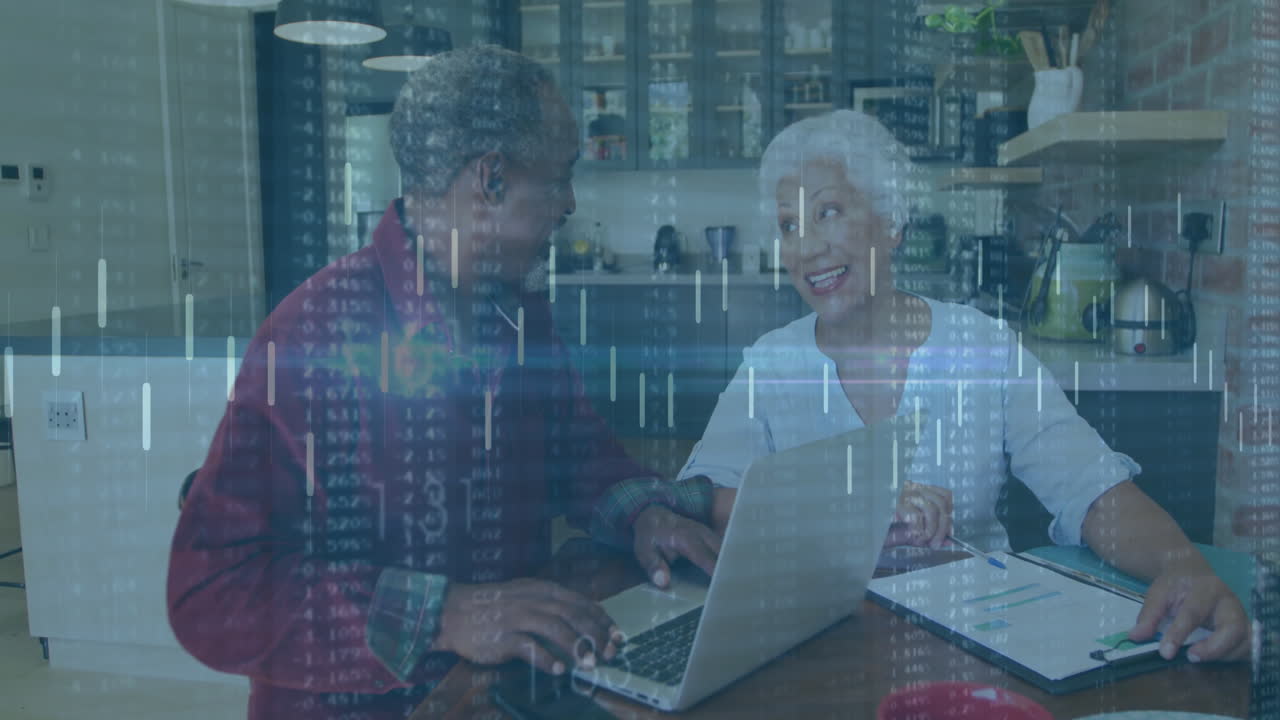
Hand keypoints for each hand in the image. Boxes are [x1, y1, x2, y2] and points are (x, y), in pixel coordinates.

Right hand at [435, 578, 620, 675]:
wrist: (452, 611)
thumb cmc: (493, 606)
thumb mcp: (525, 596)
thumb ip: (551, 607)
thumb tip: (582, 625)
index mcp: (542, 589)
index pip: (581, 602)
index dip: (602, 619)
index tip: (617, 635)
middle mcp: (533, 600)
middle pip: (573, 615)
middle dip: (596, 634)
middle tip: (610, 652)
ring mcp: (518, 617)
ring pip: (555, 628)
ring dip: (576, 646)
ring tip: (591, 664)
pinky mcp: (503, 637)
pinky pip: (529, 647)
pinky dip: (546, 659)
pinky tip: (559, 670)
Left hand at [632, 505, 721, 588]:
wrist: (654, 515)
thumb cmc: (650, 536)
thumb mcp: (644, 551)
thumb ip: (654, 566)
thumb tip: (663, 582)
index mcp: (685, 538)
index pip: (706, 558)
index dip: (715, 572)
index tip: (722, 587)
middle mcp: (701, 533)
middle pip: (722, 553)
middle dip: (728, 571)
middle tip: (730, 590)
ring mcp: (708, 533)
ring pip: (725, 550)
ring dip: (729, 566)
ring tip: (731, 585)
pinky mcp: (711, 535)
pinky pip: (723, 549)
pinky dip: (726, 561)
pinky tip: (727, 575)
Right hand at [884, 481, 951, 549]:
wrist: (861, 532)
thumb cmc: (880, 531)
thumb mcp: (908, 532)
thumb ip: (928, 536)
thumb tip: (949, 542)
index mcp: (915, 490)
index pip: (945, 495)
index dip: (949, 515)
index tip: (947, 534)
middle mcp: (909, 488)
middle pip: (941, 503)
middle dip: (943, 528)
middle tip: (935, 544)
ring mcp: (900, 493)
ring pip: (932, 509)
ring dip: (931, 530)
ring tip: (922, 541)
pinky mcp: (892, 503)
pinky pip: (915, 516)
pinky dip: (918, 530)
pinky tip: (912, 536)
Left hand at [1128, 559, 1249, 661]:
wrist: (1193, 570)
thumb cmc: (1176, 583)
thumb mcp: (1159, 592)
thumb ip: (1149, 614)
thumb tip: (1135, 637)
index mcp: (1205, 588)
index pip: (1193, 614)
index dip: (1179, 635)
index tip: (1165, 653)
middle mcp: (1228, 601)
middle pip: (1233, 628)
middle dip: (1214, 648)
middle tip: (1191, 657)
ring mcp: (1240, 614)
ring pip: (1245, 640)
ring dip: (1224, 655)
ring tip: (1199, 658)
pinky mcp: (1244, 626)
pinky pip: (1247, 646)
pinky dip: (1233, 655)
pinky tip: (1213, 658)